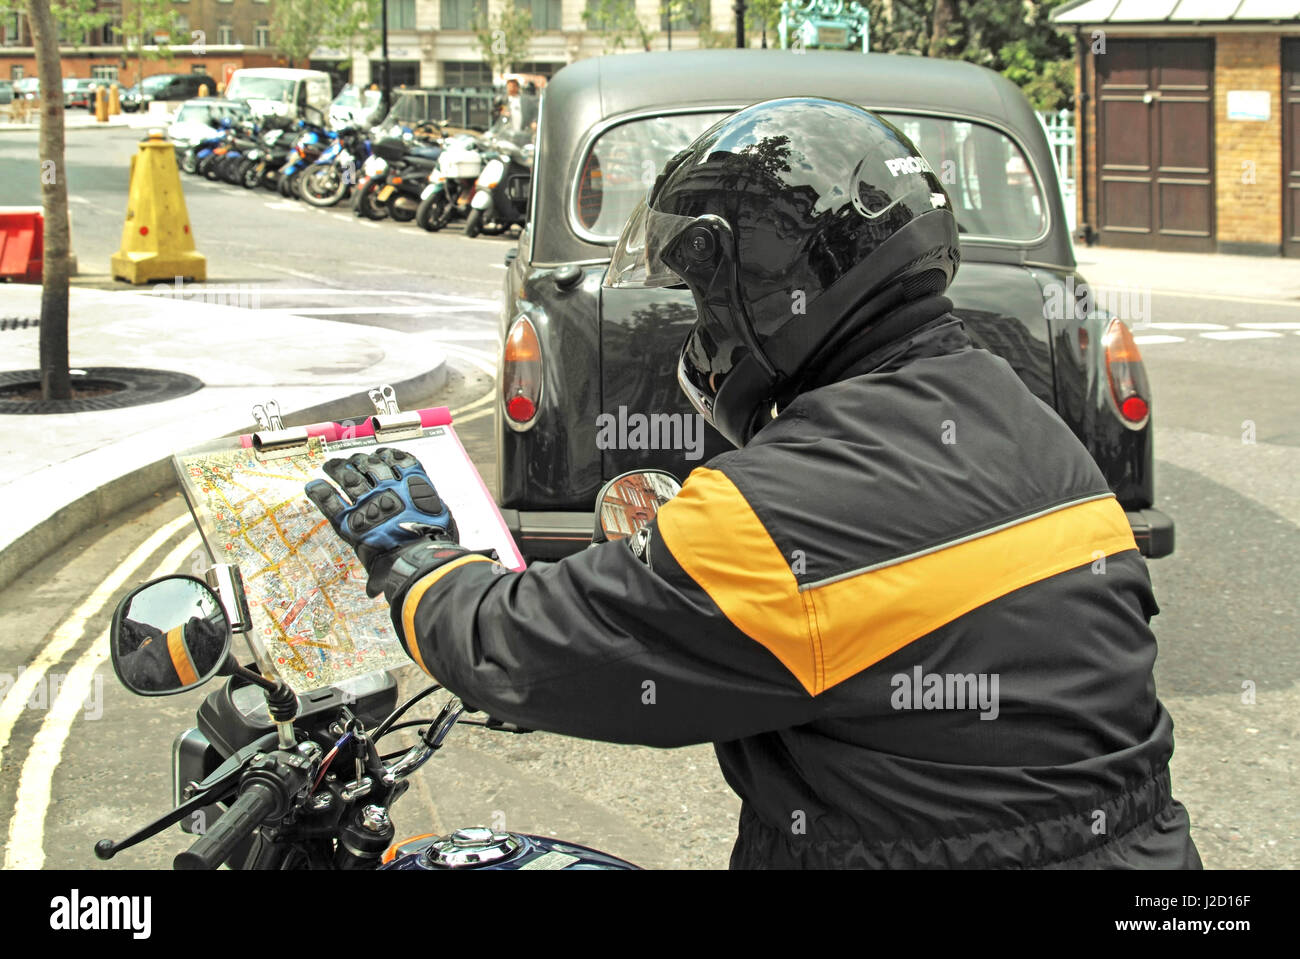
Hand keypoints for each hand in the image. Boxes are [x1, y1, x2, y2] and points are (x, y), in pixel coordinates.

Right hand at [305, 448, 458, 597]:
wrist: (420, 558)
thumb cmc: (398, 569)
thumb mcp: (379, 572)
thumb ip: (376, 573)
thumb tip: (374, 589)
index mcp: (354, 525)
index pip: (329, 502)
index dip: (319, 492)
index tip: (313, 485)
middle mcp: (367, 503)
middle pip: (346, 476)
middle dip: (336, 468)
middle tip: (332, 464)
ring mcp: (390, 489)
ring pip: (368, 465)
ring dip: (359, 459)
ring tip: (355, 458)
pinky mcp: (413, 481)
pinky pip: (400, 460)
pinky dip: (391, 454)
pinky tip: (385, 452)